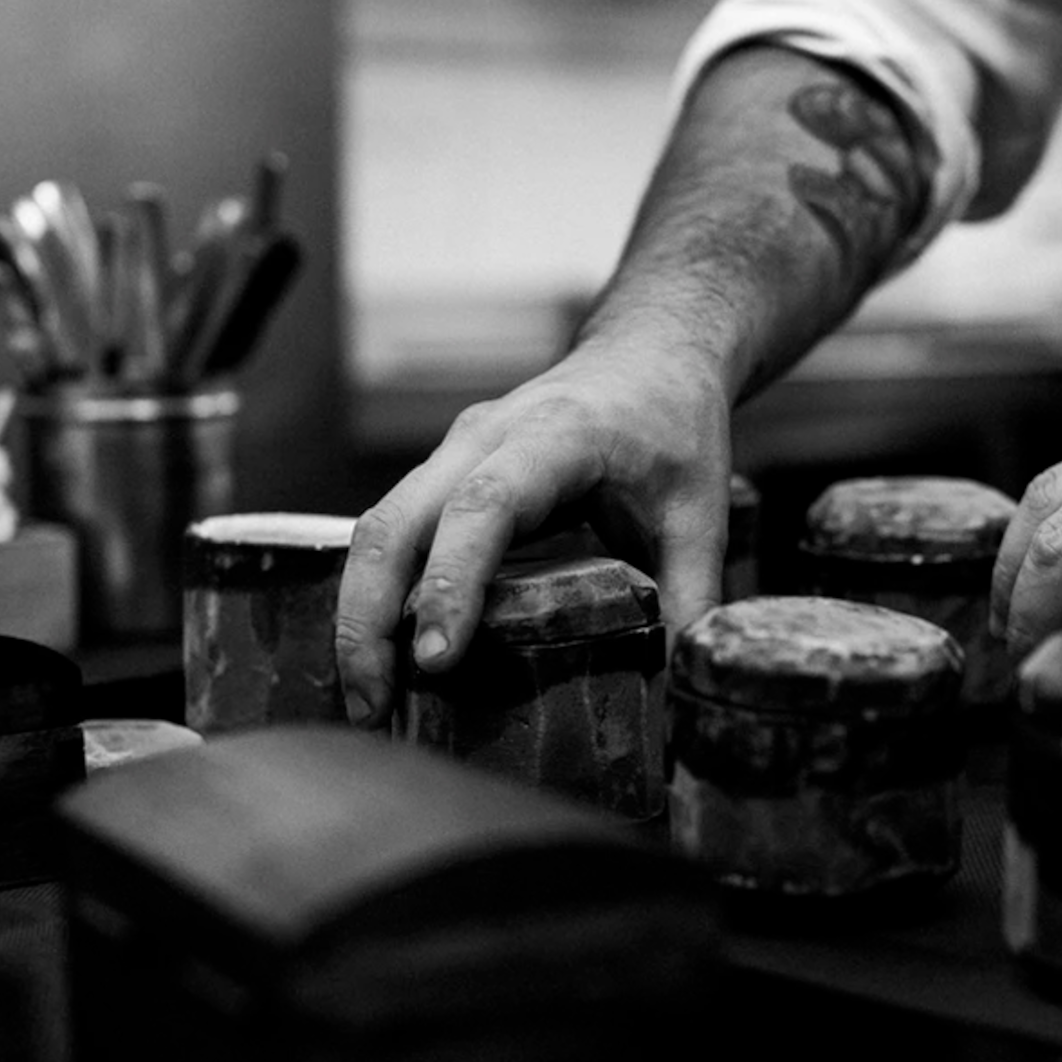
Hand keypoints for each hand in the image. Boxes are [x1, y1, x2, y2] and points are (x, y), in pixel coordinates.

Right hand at [335, 337, 732, 725]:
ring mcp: (453, 455)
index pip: (484, 507)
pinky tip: (385, 659)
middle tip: (371, 706)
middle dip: (368, 617)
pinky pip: (392, 533)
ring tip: (368, 702)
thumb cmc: (674, 423)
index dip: (451, 582)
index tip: (436, 657)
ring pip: (377, 529)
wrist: (650, 355)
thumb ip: (694, 595)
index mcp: (554, 437)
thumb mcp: (702, 509)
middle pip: (394, 522)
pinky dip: (377, 595)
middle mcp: (483, 439)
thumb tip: (685, 684)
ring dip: (360, 613)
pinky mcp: (444, 475)